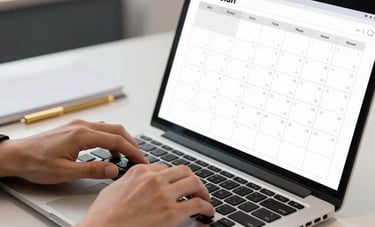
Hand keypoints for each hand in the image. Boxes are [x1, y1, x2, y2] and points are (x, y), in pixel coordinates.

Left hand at [0, 119, 147, 183]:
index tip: (141, 161)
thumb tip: (113, 169)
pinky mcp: (75, 128)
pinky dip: (110, 138)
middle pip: (117, 130)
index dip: (132, 151)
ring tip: (127, 155)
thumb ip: (92, 169)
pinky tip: (109, 150)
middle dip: (131, 144)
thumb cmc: (35, 162)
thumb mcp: (65, 171)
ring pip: (109, 128)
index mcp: (82, 134)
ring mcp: (78, 125)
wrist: (16, 155)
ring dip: (121, 140)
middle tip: (139, 158)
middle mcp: (82, 126)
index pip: (116, 141)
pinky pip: (100, 129)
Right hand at [78, 164, 214, 226]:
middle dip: (191, 179)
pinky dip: (206, 207)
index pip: (164, 168)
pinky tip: (207, 212)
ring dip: (202, 191)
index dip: (173, 177)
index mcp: (139, 172)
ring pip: (194, 183)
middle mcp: (154, 179)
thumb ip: (128, 182)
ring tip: (204, 198)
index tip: (176, 183)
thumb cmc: (102, 217)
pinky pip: (197, 205)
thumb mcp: (113, 190)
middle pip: (183, 171)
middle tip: (195, 188)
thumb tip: (135, 184)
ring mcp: (163, 195)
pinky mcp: (171, 213)